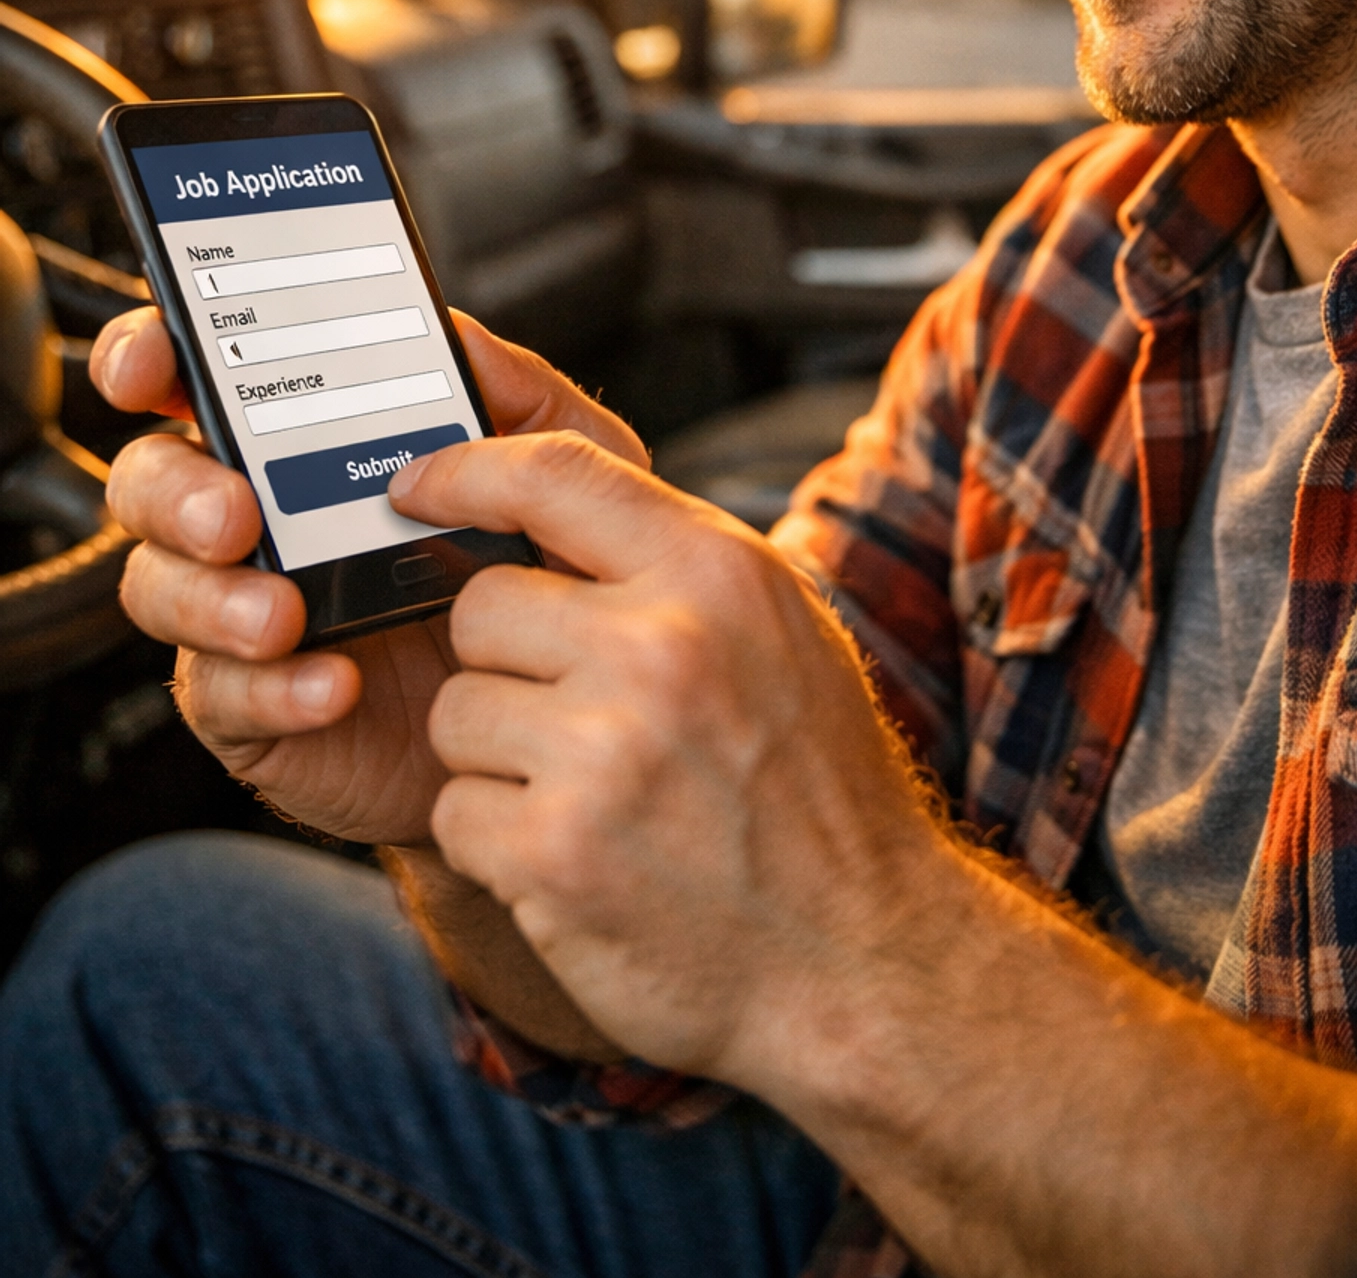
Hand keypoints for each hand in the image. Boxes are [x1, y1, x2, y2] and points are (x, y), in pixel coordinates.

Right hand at [94, 307, 646, 848]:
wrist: (548, 720)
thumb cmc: (539, 584)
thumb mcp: (559, 482)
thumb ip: (521, 403)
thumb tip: (462, 337)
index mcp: (307, 440)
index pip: (201, 377)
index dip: (154, 356)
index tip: (152, 364)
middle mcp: (257, 514)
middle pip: (153, 477)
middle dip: (172, 488)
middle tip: (232, 513)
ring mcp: (240, 608)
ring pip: (159, 586)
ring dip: (209, 597)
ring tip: (285, 615)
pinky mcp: (251, 703)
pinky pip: (219, 692)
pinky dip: (271, 686)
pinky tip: (334, 683)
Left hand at [394, 432, 943, 1085]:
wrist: (862, 961)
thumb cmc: (815, 785)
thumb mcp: (777, 628)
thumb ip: (668, 560)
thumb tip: (538, 499)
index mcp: (716, 573)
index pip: (555, 472)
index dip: (466, 470)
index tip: (418, 485)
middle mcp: (661, 647)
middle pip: (480, 608)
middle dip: (505, 666)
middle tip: (576, 721)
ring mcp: (604, 753)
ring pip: (455, 712)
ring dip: (498, 761)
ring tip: (591, 797)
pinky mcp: (554, 855)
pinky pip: (454, 814)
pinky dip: (497, 845)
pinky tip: (577, 861)